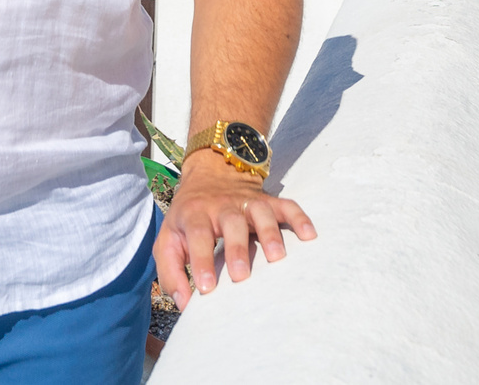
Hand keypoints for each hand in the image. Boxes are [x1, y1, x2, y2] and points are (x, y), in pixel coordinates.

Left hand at [153, 153, 314, 309]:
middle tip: (241, 276)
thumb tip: (185, 304)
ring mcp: (247, 202)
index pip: (198, 236)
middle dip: (237, 249)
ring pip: (261, 212)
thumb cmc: (188, 219)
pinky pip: (286, 206)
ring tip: (278, 258)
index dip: (201, 260)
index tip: (207, 289)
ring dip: (270, 232)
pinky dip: (299, 218)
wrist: (207, 175)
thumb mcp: (169, 240)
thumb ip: (171, 272)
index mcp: (195, 215)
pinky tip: (309, 236)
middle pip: (231, 222)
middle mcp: (222, 206)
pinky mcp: (267, 201)